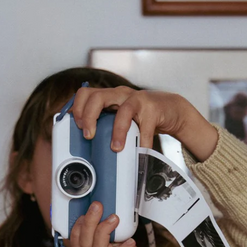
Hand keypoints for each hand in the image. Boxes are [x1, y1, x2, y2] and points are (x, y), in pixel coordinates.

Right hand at [69, 201, 162, 246]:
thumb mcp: (117, 242)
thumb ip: (109, 229)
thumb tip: (104, 207)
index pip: (76, 240)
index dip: (76, 228)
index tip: (84, 212)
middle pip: (84, 243)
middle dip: (88, 223)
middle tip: (97, 207)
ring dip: (104, 231)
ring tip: (114, 219)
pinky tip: (130, 242)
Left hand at [71, 86, 217, 160]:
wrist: (171, 109)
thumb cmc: (141, 115)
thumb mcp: (118, 117)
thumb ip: (105, 124)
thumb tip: (85, 145)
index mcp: (109, 96)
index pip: (86, 94)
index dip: (77, 108)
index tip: (76, 126)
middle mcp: (120, 94)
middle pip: (98, 97)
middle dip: (89, 117)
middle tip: (88, 136)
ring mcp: (137, 100)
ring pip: (123, 110)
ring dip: (117, 131)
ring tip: (115, 148)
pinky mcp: (153, 109)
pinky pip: (146, 127)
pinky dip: (143, 142)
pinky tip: (141, 152)